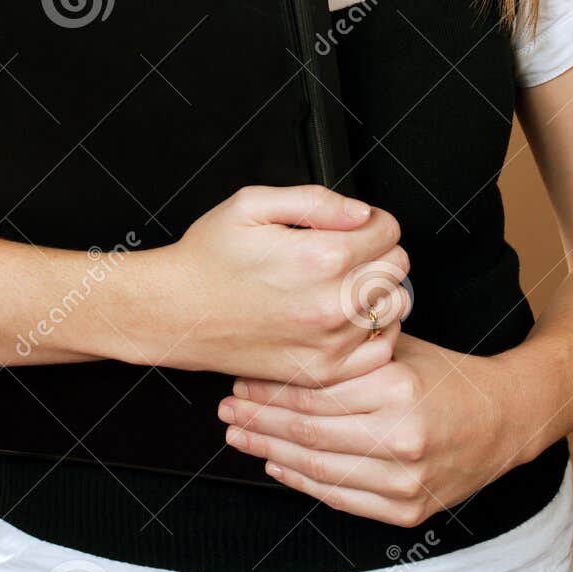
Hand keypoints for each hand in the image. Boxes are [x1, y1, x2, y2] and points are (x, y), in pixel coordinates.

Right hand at [157, 184, 410, 385]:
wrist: (175, 312)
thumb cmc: (208, 258)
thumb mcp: (252, 204)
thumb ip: (316, 200)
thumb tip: (361, 212)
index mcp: (319, 257)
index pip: (389, 231)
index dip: (371, 220)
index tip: (351, 225)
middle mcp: (331, 304)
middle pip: (397, 268)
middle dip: (377, 252)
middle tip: (344, 251)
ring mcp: (329, 343)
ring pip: (394, 308)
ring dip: (376, 291)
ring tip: (342, 283)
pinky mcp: (322, 371)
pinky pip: (380, 350)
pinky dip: (372, 331)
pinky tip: (344, 317)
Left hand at [216, 329, 524, 528]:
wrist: (504, 420)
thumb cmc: (446, 375)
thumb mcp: (401, 345)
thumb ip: (351, 347)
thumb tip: (285, 342)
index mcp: (398, 386)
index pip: (315, 392)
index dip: (270, 388)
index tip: (240, 379)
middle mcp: (401, 436)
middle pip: (308, 431)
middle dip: (259, 419)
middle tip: (227, 408)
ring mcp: (405, 480)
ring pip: (318, 468)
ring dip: (270, 450)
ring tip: (240, 434)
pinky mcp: (407, 510)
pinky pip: (341, 498)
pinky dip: (302, 481)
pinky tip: (276, 463)